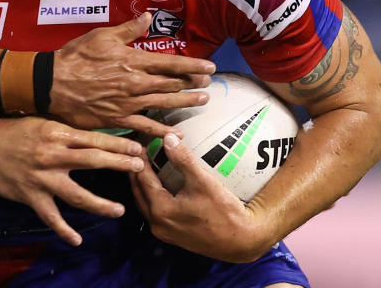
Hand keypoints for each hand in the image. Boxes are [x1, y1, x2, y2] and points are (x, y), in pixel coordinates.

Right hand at [0, 116, 144, 246]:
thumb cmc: (10, 128)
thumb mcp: (40, 121)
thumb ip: (65, 130)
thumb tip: (92, 134)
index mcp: (57, 133)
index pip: (95, 139)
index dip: (119, 144)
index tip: (138, 147)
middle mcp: (52, 155)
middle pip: (94, 161)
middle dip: (120, 165)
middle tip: (141, 169)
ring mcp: (42, 178)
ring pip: (78, 195)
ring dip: (101, 204)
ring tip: (120, 211)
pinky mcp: (30, 196)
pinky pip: (51, 217)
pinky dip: (64, 230)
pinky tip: (77, 239)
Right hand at [50, 13, 214, 130]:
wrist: (53, 84)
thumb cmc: (75, 57)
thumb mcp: (101, 36)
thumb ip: (128, 29)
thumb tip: (148, 17)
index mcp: (132, 60)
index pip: (170, 63)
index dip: (192, 65)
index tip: (210, 66)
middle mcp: (135, 83)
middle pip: (172, 83)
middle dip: (193, 83)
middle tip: (209, 83)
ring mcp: (128, 103)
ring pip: (164, 103)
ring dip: (185, 102)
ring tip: (202, 101)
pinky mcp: (118, 118)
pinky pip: (146, 126)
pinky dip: (162, 130)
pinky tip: (176, 133)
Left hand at [128, 133, 272, 261]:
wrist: (243, 241)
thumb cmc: (224, 212)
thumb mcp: (203, 182)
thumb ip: (183, 160)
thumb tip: (168, 138)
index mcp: (161, 210)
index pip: (143, 179)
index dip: (140, 160)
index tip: (140, 144)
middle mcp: (157, 224)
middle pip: (139, 192)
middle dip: (137, 173)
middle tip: (138, 154)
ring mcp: (165, 232)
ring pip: (146, 204)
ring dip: (144, 186)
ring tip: (145, 168)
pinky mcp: (173, 236)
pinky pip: (155, 212)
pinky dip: (153, 197)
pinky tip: (160, 187)